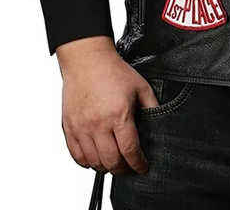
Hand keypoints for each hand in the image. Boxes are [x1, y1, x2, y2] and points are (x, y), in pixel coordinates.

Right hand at [56, 36, 158, 174]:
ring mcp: (81, 127)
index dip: (138, 164)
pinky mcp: (68, 127)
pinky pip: (76, 156)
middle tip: (129, 168)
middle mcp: (98, 124)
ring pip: (93, 162)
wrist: (87, 60)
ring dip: (105, 167)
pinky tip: (95, 158)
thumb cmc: (113, 72)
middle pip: (111, 161)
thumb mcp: (141, 87)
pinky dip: (87, 162)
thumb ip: (152, 107)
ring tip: (114, 163)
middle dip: (123, 169)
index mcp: (119, 114)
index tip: (142, 167)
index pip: (130, 150)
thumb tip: (160, 124)